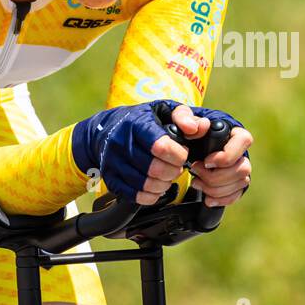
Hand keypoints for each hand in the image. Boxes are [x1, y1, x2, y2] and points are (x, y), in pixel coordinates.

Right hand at [72, 102, 250, 206]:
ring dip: (160, 185)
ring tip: (164, 177)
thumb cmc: (144, 119)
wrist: (103, 131)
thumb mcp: (165, 109)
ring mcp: (113, 162)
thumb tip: (201, 126)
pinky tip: (152, 186)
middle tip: (175, 167)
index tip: (180, 158)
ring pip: (144, 185)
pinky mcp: (109, 179)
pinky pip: (133, 195)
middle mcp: (123, 142)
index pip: (161, 145)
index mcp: (140, 123)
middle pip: (156, 169)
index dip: (174, 155)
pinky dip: (147, 194)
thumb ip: (185, 115)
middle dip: (170, 171)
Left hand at [163, 104, 252, 207]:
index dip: (226, 155)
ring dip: (215, 188)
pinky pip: (236, 195)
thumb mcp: (180, 118)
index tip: (206, 161)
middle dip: (216, 176)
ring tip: (196, 182)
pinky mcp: (236, 183)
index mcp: (233, 131)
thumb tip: (196, 127)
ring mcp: (240, 167)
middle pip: (243, 168)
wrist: (184, 146)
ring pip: (240, 183)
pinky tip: (207, 197)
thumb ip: (184, 117)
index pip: (244, 140)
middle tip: (196, 172)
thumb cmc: (186, 129)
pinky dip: (221, 199)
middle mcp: (241, 150)